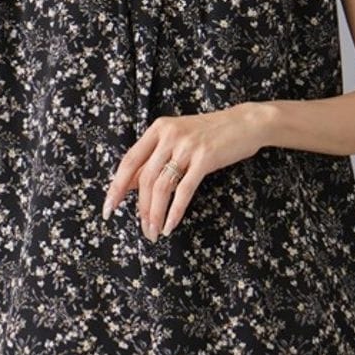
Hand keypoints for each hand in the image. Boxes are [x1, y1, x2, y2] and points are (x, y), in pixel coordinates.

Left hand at [102, 103, 268, 240]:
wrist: (245, 123)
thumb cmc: (209, 134)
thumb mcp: (177, 139)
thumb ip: (154, 158)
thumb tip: (128, 185)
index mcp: (158, 129)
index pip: (129, 162)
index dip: (116, 187)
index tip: (108, 209)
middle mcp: (169, 135)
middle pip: (145, 179)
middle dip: (141, 209)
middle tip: (143, 230)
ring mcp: (187, 146)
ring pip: (162, 187)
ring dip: (156, 214)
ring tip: (155, 232)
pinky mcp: (205, 158)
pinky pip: (184, 190)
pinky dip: (175, 211)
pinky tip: (170, 225)